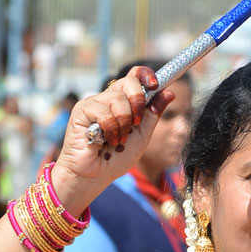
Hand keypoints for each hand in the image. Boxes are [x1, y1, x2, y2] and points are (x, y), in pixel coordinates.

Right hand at [51, 67, 175, 209]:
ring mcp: (94, 103)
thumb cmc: (116, 158)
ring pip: (117, 99)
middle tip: (135, 123)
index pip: (135, 76)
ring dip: (123, 123)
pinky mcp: (81, 110)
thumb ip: (153, 114)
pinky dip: (110, 129)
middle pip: (128, 81)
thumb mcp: (142, 135)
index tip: (155, 85)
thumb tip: (169, 92)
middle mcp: (108, 99)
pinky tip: (104, 140)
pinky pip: (103, 111)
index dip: (146, 75)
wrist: (95, 175)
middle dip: (138, 102)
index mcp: (123, 102)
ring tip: (117, 139)